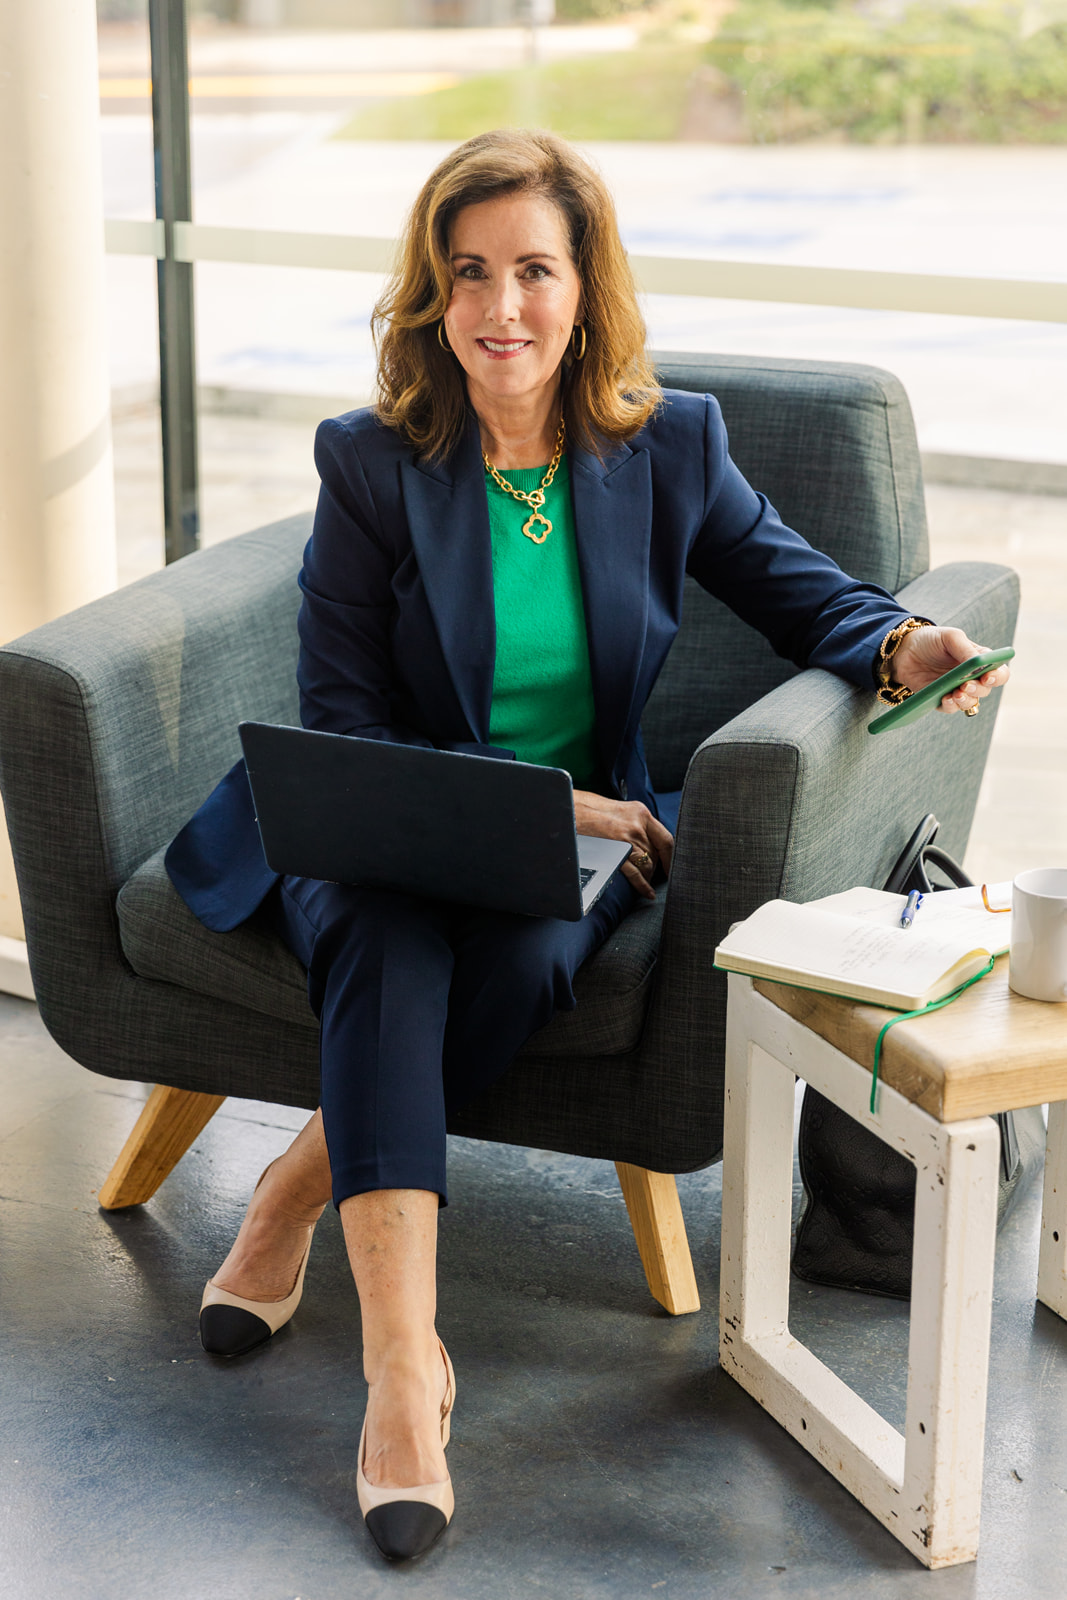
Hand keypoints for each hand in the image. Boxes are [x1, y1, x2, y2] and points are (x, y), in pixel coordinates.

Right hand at [572, 791, 673, 901]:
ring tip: (645, 883)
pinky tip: (646, 892)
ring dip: (647, 877)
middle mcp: (637, 825)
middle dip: (655, 868)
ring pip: (647, 865)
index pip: (666, 839)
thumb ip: (637, 824)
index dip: (672, 858)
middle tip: (651, 876)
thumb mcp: (621, 811)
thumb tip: (650, 844)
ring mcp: (626, 840)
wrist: (569, 810)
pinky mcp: (614, 853)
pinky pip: (635, 874)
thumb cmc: (591, 811)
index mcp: (641, 813)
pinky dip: (643, 886)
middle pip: (655, 854)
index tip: (673, 867)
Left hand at [890, 626, 1011, 714]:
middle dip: (978, 689)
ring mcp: (957, 689)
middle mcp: (972, 677)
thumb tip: (979, 665)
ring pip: (970, 702)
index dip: (998, 677)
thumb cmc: (931, 640)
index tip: (988, 677)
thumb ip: (966, 650)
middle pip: (985, 690)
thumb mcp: (950, 637)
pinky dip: (951, 705)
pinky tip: (946, 699)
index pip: (999, 672)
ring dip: (965, 700)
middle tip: (966, 685)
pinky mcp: (942, 699)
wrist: (904, 650)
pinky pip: (951, 708)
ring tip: (956, 693)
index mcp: (980, 661)